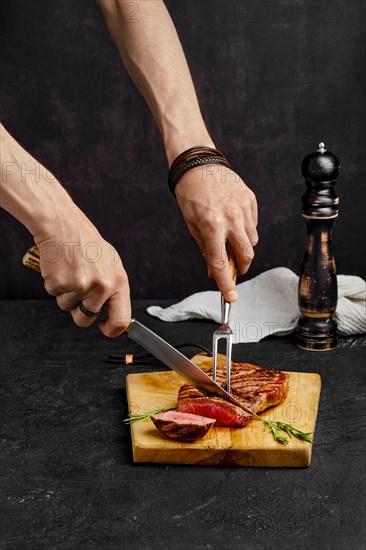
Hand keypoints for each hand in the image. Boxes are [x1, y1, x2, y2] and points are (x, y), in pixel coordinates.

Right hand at [34, 205, 130, 336]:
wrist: (63, 226)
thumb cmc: (86, 243)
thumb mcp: (110, 264)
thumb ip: (113, 288)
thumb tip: (112, 313)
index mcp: (119, 282)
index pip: (121, 321)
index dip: (111, 330)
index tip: (104, 328)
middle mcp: (103, 287)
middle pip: (87, 320)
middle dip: (79, 312)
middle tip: (78, 290)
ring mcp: (82, 287)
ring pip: (67, 308)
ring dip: (65, 294)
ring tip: (70, 271)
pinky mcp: (62, 284)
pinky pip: (54, 295)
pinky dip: (54, 284)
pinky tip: (60, 268)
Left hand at [175, 165, 257, 301]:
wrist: (198, 164)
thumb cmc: (190, 195)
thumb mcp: (192, 224)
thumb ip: (206, 249)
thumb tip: (214, 271)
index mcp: (212, 226)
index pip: (221, 262)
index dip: (226, 283)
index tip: (231, 297)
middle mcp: (231, 217)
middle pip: (246, 255)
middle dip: (241, 267)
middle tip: (234, 269)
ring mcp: (243, 207)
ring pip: (252, 240)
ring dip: (243, 247)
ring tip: (229, 237)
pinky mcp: (250, 199)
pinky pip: (253, 224)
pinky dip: (246, 230)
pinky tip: (233, 221)